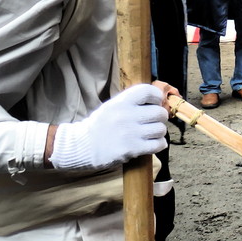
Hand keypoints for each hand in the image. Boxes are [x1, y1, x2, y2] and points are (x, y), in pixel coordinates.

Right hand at [50, 83, 169, 170]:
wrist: (80, 147)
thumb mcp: (111, 107)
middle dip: (160, 117)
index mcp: (121, 102)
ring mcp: (130, 133)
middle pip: (159, 112)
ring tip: (152, 134)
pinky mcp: (132, 149)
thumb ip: (131, 103)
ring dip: (159, 132)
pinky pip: (158, 144)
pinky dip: (159, 144)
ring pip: (161, 129)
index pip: (148, 91)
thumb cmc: (99, 126)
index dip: (157, 97)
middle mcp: (127, 115)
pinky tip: (153, 144)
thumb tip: (158, 101)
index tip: (156, 103)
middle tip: (154, 121)